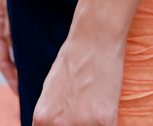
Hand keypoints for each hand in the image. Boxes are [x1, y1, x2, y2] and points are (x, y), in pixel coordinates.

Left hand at [32, 7, 126, 125]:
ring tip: (97, 106)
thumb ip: (49, 114)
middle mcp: (59, 124)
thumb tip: (53, 125)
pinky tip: (108, 106)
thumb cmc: (74, 58)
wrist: (96, 36)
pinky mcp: (105, 119)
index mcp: (42, 117)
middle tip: (85, 109)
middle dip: (79, 125)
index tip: (71, 121)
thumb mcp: (50, 89)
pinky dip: (110, 120)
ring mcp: (82, 123)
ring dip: (95, 124)